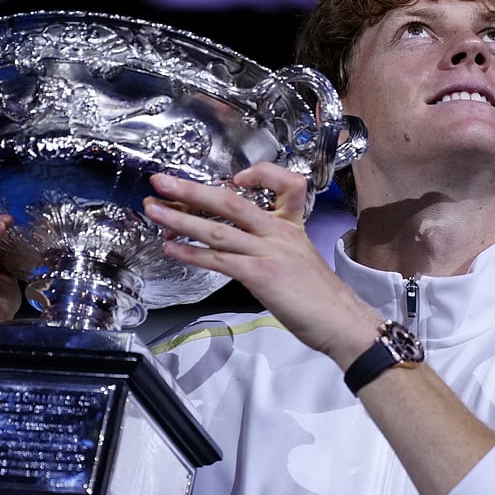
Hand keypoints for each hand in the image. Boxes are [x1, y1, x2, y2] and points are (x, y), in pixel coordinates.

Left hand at [143, 163, 380, 366]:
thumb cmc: (320, 299)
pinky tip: (172, 249)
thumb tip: (241, 253)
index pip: (283, 182)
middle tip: (161, 181)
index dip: (259, 173)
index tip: (235, 178)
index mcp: (291, 225)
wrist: (341, 321)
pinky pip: (219, 260)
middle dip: (191, 190)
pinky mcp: (260, 274)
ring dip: (180, 219)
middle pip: (230, 201)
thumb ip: (272, 250)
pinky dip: (192, 253)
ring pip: (218, 228)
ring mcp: (269, 251)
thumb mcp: (300, 260)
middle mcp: (279, 232)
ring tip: (153, 210)